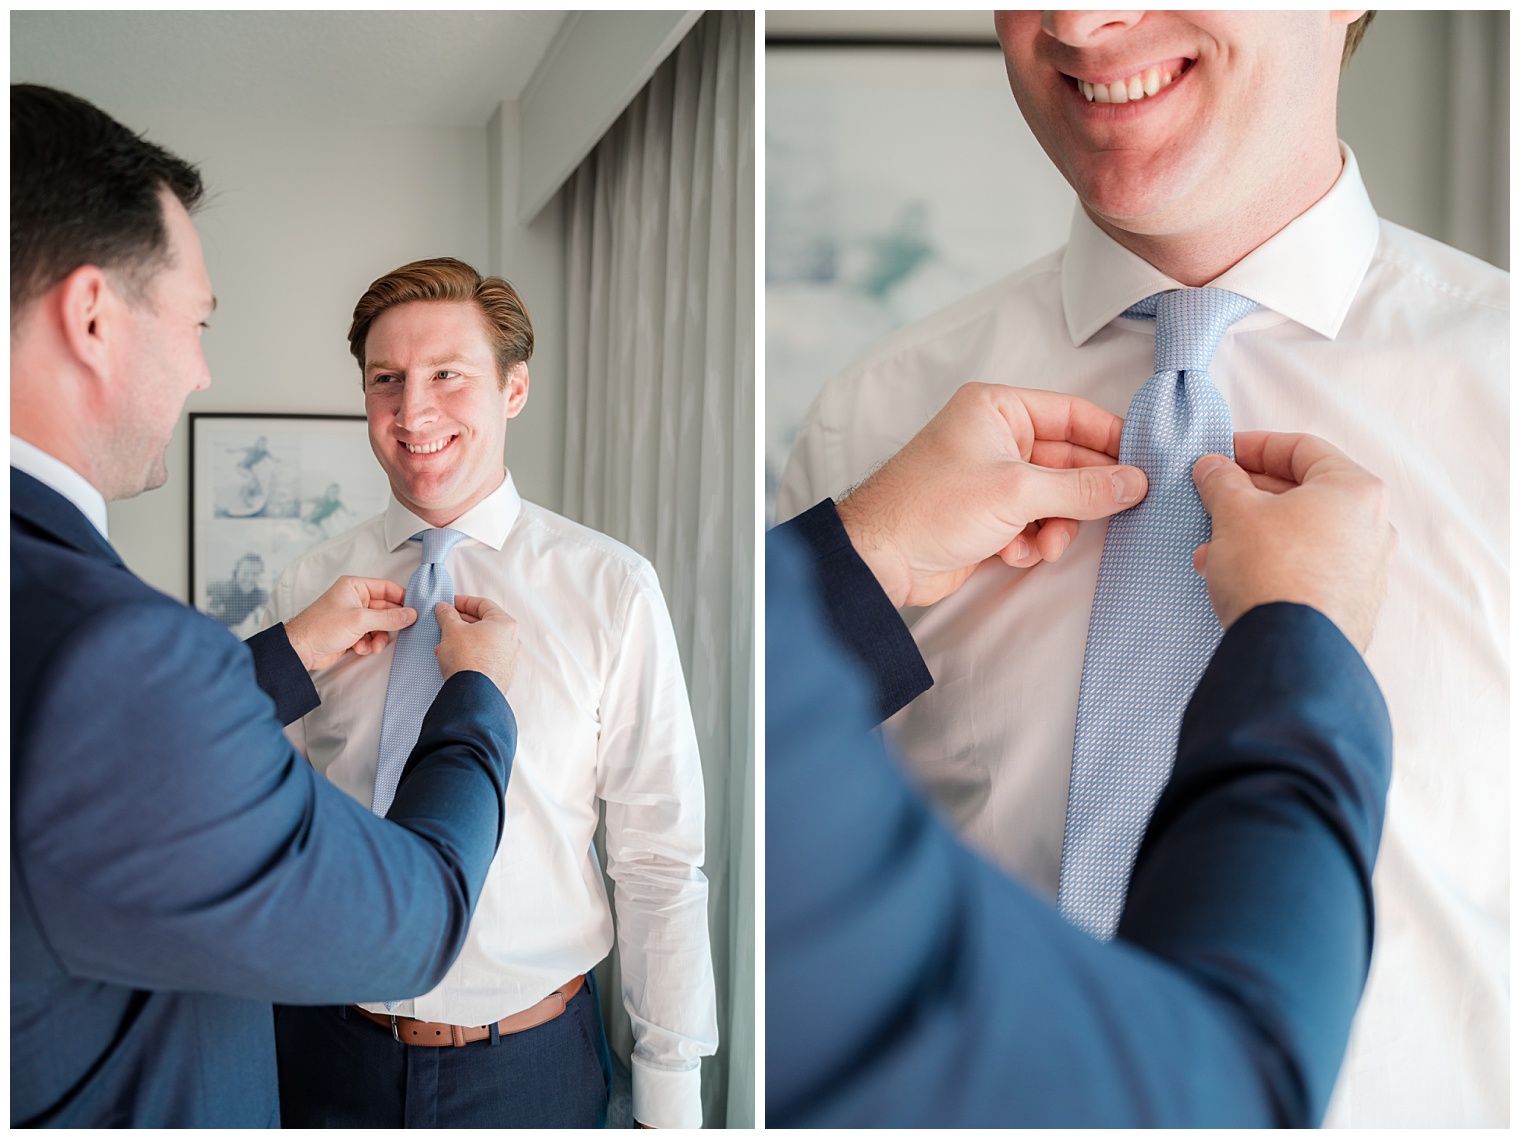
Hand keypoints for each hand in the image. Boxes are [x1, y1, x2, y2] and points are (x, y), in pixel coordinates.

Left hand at [284, 576, 416, 670]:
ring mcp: (353, 616)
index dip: (402, 599)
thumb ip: (389, 618)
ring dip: (379, 637)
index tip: (414, 611)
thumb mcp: (360, 620)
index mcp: (355, 586)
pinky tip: (360, 648)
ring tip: (373, 646)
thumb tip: (411, 614)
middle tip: (400, 632)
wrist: (301, 650)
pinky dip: (368, 644)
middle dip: (389, 624)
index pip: (387, 588)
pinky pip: (370, 636)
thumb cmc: (322, 627)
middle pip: (385, 609)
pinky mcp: (351, 632)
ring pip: (379, 625)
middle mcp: (355, 599)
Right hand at [435, 594, 521, 695]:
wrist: (472, 693)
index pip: (483, 604)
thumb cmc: (467, 659)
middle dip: (461, 622)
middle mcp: (511, 640)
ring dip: (462, 640)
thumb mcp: (452, 630)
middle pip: (484, 623)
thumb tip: (445, 608)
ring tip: (444, 644)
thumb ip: (448, 615)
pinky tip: (452, 658)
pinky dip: (469, 654)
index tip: (450, 603)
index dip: (463, 601)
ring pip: (482, 642)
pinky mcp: (502, 674)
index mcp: (505, 624)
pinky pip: (484, 658)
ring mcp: (508, 659)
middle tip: (445, 622)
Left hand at [834, 382, 1147, 606]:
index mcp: (997, 409)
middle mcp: (995, 439)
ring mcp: (991, 480)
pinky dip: (1030, 542)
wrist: (880, 559)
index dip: (1111, 440)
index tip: (1143, 466)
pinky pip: (1032, 525)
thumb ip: (1083, 488)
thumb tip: (1135, 483)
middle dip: (1082, 496)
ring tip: (1043, 544)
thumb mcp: (1017, 491)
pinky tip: (1013, 553)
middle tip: (1113, 513)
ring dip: (1056, 527)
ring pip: (1054, 499)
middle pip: (1068, 462)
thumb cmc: (931, 507)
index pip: (1073, 414)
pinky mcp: (986, 518)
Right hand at [1192, 431, 1396, 650]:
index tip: (1222, 454)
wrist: (1291, 650)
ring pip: (1304, 534)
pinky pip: (1309, 568)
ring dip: (1256, 532)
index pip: (1302, 449)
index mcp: (1355, 489)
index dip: (1255, 446)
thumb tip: (1214, 468)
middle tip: (1214, 497)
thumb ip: (1222, 481)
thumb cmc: (1272, 571)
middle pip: (1305, 492)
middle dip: (1251, 494)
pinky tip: (1235, 575)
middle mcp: (1373, 526)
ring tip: (1212, 546)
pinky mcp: (1353, 604)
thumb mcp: (1234, 512)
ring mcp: (1367, 569)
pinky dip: (1273, 563)